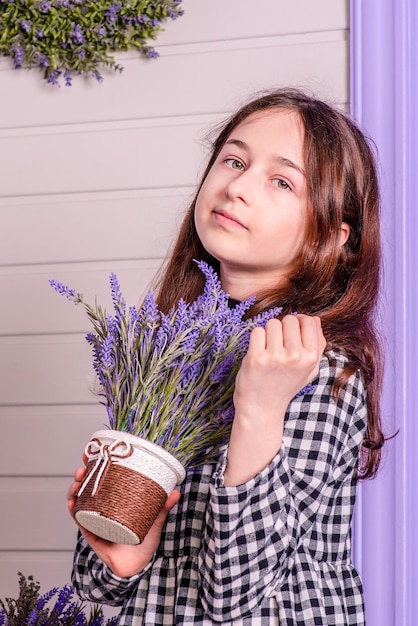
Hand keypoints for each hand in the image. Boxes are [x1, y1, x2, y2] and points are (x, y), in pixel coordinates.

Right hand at [67, 461, 180, 577]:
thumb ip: (163, 506)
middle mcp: (103, 507)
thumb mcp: (154, 520)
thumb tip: (176, 491)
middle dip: (82, 474)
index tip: (90, 454)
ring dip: (75, 489)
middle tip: (82, 468)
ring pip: (80, 500)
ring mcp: (95, 519)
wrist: (139, 566)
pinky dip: (74, 510)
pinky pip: (80, 520)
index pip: (103, 478)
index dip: (95, 465)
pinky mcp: (91, 533)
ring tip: (77, 482)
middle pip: (87, 486)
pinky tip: (72, 503)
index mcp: (116, 500)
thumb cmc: (144, 541)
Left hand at [225, 314, 324, 484]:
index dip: (298, 324)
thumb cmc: (285, 386)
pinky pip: (257, 331)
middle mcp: (295, 356)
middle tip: (278, 345)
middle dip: (282, 328)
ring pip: (272, 323)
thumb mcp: (309, 369)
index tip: (291, 335)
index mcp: (311, 357)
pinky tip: (258, 353)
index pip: (307, 321)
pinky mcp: (256, 358)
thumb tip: (315, 318)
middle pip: (289, 319)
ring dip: (268, 333)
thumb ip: (317, 344)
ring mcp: (275, 357)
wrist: (261, 408)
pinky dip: (256, 339)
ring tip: (268, 350)